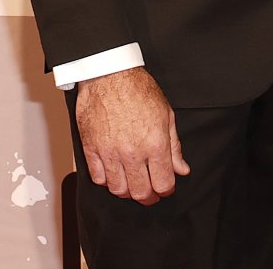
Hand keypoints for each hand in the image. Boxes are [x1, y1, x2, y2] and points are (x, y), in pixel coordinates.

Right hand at [75, 66, 188, 205]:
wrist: (109, 74)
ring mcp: (110, 152)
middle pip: (141, 192)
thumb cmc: (138, 89)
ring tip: (131, 183)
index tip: (165, 187)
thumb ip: (174, 146)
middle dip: (148, 196)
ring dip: (127, 191)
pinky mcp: (91, 149)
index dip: (166, 190)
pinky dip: (106, 180)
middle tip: (150, 192)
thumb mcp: (166, 114)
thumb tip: (181, 169)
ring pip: (118, 189)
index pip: (163, 183)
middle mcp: (132, 152)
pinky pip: (98, 178)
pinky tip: (113, 173)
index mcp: (155, 144)